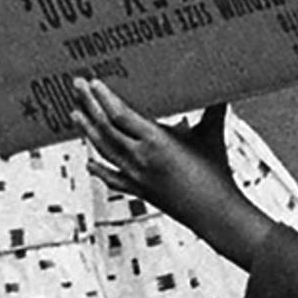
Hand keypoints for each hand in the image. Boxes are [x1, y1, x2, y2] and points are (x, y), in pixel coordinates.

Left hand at [68, 79, 240, 233]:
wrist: (215, 214)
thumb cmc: (216, 174)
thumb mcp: (212, 135)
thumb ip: (213, 107)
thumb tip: (221, 86)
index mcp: (155, 141)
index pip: (119, 114)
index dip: (103, 97)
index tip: (93, 82)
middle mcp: (140, 158)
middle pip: (104, 128)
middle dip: (88, 106)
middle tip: (76, 88)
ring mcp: (136, 176)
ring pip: (103, 150)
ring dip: (87, 131)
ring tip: (76, 115)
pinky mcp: (139, 191)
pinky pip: (112, 178)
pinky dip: (98, 170)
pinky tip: (90, 165)